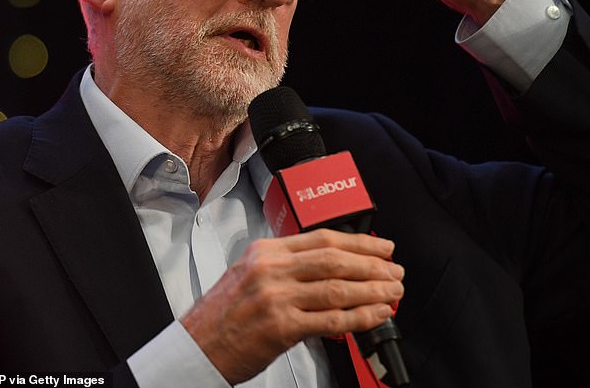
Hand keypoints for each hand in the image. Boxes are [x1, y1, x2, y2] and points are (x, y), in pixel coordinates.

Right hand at [180, 229, 404, 384]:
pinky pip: (331, 320)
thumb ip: (286, 267)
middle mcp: (271, 270)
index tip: (383, 247)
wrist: (194, 350)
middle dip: (373, 264)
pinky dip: (359, 317)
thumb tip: (334, 266)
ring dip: (373, 290)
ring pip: (338, 287)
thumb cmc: (222, 317)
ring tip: (393, 292)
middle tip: (395, 271)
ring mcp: (276, 298)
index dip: (360, 242)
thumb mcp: (249, 275)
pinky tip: (376, 315)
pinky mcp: (280, 327)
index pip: (323, 238)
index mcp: (266, 252)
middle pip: (335, 259)